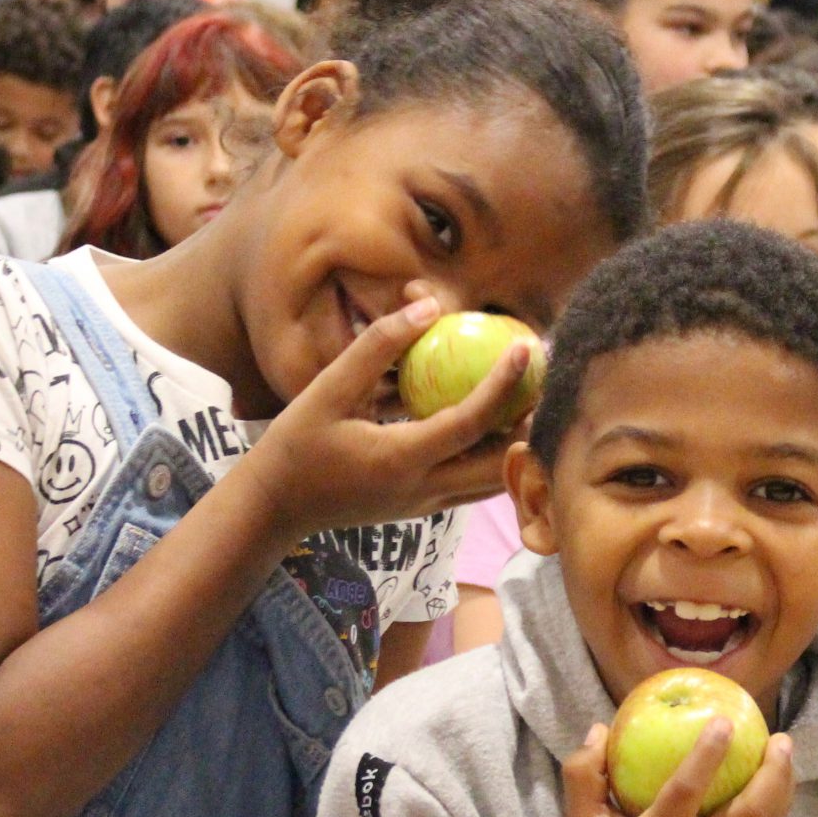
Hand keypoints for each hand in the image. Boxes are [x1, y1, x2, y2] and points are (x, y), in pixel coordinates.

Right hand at [239, 285, 539, 537]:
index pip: (472, 421)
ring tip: (529, 398)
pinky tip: (494, 423)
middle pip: (502, 462)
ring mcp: (427, 505)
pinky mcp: (423, 509)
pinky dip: (493, 457)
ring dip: (516, 444)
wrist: (275, 508)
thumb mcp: (326, 389)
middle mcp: (424, 489)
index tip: (526, 348)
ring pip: (494, 481)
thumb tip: (428, 308)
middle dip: (529, 422)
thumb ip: (376, 348)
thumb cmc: (295, 446)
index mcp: (402, 459)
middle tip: (542, 379)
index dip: (506, 384)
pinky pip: (474, 485)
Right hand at [562, 717, 793, 816]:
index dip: (707, 755)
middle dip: (773, 773)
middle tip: (780, 738)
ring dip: (783, 788)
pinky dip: (771, 811)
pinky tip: (771, 786)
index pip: (686, 791)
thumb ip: (582, 777)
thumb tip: (599, 730)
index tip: (725, 721)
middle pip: (751, 813)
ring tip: (784, 753)